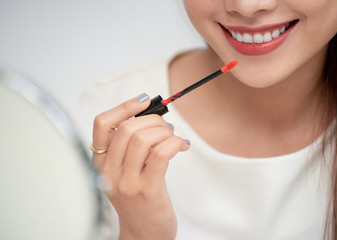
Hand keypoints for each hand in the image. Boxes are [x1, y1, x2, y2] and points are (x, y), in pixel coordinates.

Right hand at [92, 93, 189, 239]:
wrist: (143, 233)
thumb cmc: (137, 199)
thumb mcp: (124, 171)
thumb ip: (130, 146)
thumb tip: (151, 115)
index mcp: (100, 163)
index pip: (101, 124)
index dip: (124, 106)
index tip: (144, 101)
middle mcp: (109, 171)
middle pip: (127, 128)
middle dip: (153, 120)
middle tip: (166, 127)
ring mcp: (127, 182)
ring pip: (144, 138)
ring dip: (166, 132)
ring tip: (175, 139)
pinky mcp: (148, 190)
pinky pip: (162, 153)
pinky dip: (175, 142)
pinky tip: (181, 146)